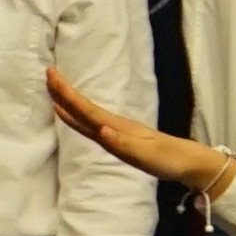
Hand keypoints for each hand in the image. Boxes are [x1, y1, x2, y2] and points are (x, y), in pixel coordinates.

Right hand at [43, 63, 235, 201]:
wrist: (188, 162)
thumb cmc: (168, 159)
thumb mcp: (145, 155)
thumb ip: (122, 144)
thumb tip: (100, 130)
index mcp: (117, 127)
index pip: (87, 109)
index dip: (68, 94)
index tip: (52, 75)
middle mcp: (114, 126)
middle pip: (84, 107)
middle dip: (65, 92)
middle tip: (48, 74)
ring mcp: (116, 131)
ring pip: (86, 115)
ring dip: (68, 104)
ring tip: (52, 93)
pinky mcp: (118, 139)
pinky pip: (91, 125)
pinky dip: (77, 119)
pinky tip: (72, 117)